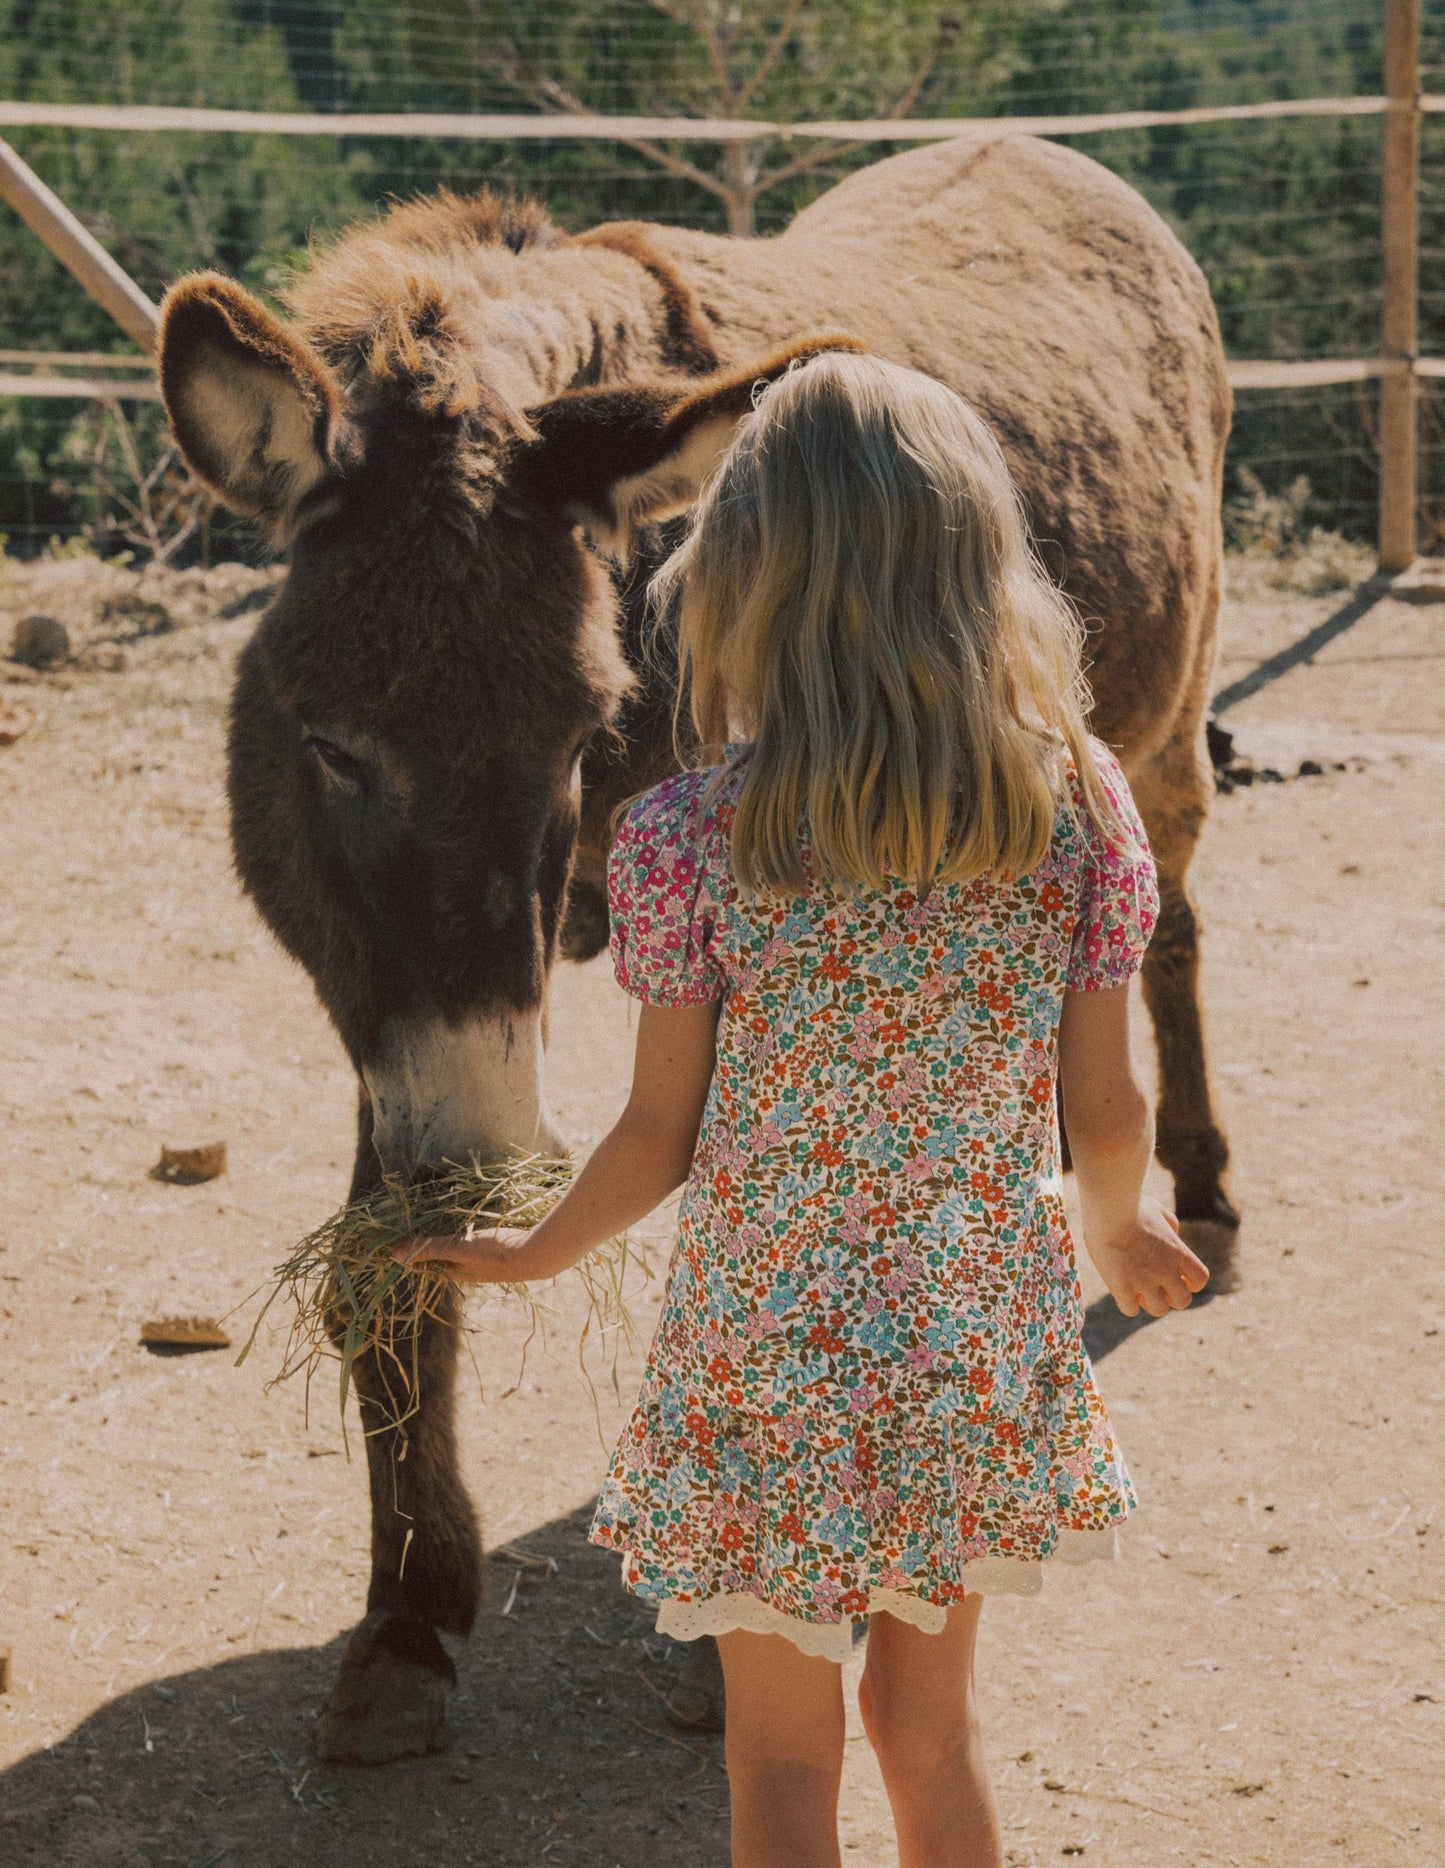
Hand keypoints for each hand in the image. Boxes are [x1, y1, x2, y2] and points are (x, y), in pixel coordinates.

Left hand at [393, 1226, 535, 1284]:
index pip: (432, 1269)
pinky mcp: (504, 1251)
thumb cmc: (495, 1253)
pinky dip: (477, 1234)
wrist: (537, 1256)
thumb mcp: (459, 1248)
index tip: (405, 1248)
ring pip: (467, 1252)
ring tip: (450, 1225)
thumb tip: (393, 1254)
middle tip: (425, 1232)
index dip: (418, 1259)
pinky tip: (481, 1223)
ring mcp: (491, 1262)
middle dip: (437, 1249)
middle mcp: (473, 1270)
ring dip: (458, 1240)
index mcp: (460, 1273)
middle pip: (449, 1261)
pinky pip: (484, 1243)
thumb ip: (429, 1249)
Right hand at [1088, 1197, 1209, 1317]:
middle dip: (1171, 1296)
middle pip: (1183, 1301)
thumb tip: (1172, 1233)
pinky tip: (1120, 1289)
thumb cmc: (1129, 1204)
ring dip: (1149, 1302)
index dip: (1190, 1282)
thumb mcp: (1156, 1209)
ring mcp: (1144, 1281)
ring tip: (1137, 1289)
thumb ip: (1169, 1223)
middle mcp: (1166, 1270)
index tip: (1176, 1275)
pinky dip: (1127, 1303)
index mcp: (1178, 1252)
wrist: (1109, 1210)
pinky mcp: (1122, 1287)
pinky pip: (1130, 1310)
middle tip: (1156, 1285)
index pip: (1200, 1279)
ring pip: (1159, 1310)